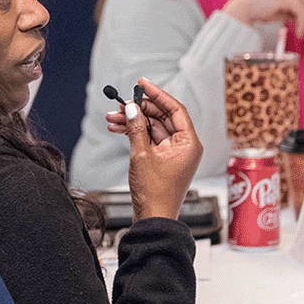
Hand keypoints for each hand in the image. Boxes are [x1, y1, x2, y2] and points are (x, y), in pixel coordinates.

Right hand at [105, 78, 201, 221]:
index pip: (175, 109)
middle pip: (162, 116)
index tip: (142, 83)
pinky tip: (119, 128)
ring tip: (114, 117)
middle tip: (123, 104)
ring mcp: (173, 152)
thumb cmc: (155, 195)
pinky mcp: (163, 159)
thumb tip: (133, 108)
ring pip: (153, 126)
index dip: (158, 94)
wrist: (152, 220)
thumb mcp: (142, 156)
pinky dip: (135, 133)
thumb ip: (137, 129)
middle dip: (140, 109)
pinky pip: (149, 138)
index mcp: (189, 143)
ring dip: (134, 121)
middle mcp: (184, 146)